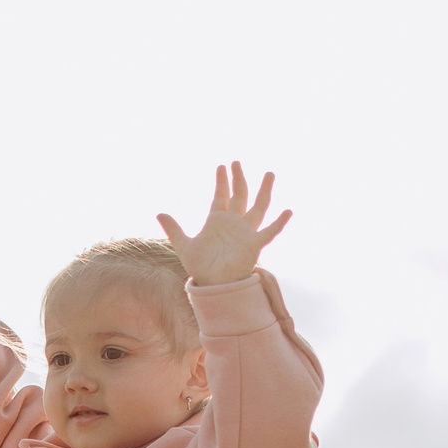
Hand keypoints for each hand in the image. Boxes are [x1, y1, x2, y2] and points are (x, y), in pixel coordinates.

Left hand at [157, 162, 290, 284]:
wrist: (213, 285)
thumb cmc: (201, 268)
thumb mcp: (184, 246)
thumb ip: (174, 229)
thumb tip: (159, 213)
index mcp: (217, 221)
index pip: (221, 196)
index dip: (222, 181)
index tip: (222, 166)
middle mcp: (234, 224)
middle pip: (239, 196)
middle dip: (238, 178)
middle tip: (236, 162)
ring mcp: (246, 232)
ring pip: (258, 207)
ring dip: (264, 190)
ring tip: (269, 173)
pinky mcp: (254, 244)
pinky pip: (269, 232)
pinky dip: (279, 223)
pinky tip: (288, 211)